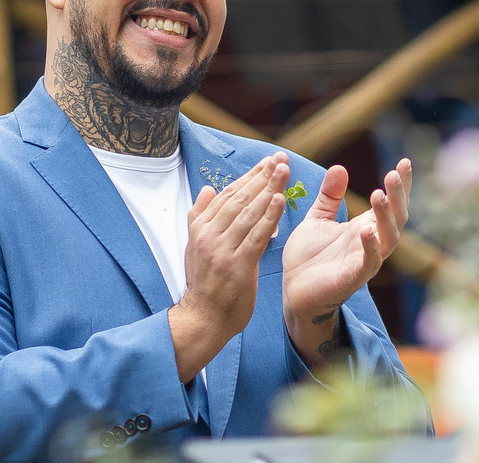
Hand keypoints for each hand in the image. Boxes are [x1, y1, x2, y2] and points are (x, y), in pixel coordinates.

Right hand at [168, 153, 287, 380]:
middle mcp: (209, 235)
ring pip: (249, 213)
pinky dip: (269, 217)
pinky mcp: (237, 265)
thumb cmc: (205, 283)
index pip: (228, 194)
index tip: (267, 161)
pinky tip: (280, 201)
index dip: (250, 176)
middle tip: (280, 159)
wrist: (202, 318)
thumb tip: (206, 189)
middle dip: (262, 176)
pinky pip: (256, 236)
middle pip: (240, 198)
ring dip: (269, 189)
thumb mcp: (194, 247)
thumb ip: (200, 216)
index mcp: (200, 227)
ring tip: (284, 172)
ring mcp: (222, 250)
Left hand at [281, 160, 410, 366]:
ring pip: (389, 239)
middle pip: (397, 218)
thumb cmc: (308, 257)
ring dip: (386, 217)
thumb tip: (340, 167)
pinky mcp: (352, 278)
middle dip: (398, 196)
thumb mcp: (317, 219)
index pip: (390, 203)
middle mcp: (371, 243)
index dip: (400, 185)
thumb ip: (329, 197)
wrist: (292, 291)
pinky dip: (371, 248)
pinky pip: (369, 263)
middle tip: (393, 173)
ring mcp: (364, 260)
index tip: (404, 162)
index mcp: (365, 227)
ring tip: (379, 194)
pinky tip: (367, 231)